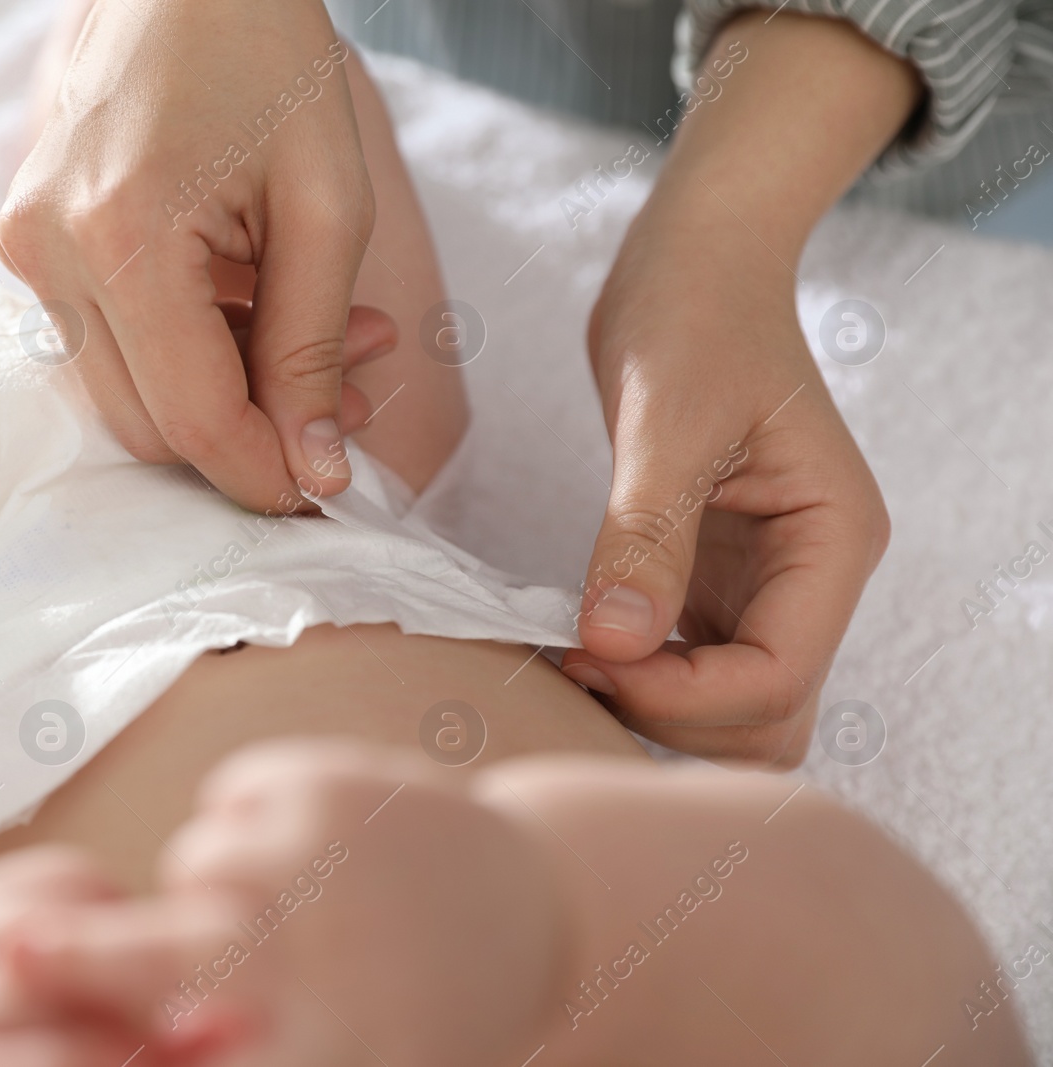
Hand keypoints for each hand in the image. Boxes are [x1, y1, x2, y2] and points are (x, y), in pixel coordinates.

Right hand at [0, 0, 372, 509]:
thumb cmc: (270, 59)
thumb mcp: (328, 205)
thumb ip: (314, 347)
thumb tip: (316, 472)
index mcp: (121, 234)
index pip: (190, 417)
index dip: (265, 471)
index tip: (330, 489)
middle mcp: (49, 252)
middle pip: (149, 422)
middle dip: (257, 431)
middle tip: (355, 390)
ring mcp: (29, 248)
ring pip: (131, 392)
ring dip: (233, 390)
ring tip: (336, 336)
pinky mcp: (34, 243)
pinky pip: (113, 343)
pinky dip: (195, 349)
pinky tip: (268, 306)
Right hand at [9, 740, 563, 1066]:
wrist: (530, 907)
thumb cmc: (423, 1011)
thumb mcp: (355, 1061)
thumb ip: (265, 1050)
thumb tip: (179, 1037)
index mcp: (335, 1038)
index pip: (205, 1039)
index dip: (136, 1030)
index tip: (86, 1019)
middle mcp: (329, 944)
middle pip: (173, 946)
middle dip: (83, 952)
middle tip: (20, 949)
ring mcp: (332, 850)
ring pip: (200, 858)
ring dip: (202, 881)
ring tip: (262, 904)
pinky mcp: (336, 778)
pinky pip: (231, 793)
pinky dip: (238, 816)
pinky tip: (294, 846)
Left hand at [560, 206, 888, 766]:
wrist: (692, 270)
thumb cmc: (694, 318)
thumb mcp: (665, 420)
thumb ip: (644, 535)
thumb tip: (616, 643)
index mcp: (831, 541)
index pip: (776, 680)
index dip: (682, 695)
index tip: (591, 654)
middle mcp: (812, 578)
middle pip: (766, 720)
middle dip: (673, 715)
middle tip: (577, 659)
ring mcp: (767, 586)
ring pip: (731, 709)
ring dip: (655, 707)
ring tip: (570, 652)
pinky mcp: (718, 580)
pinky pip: (691, 665)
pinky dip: (639, 675)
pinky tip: (578, 639)